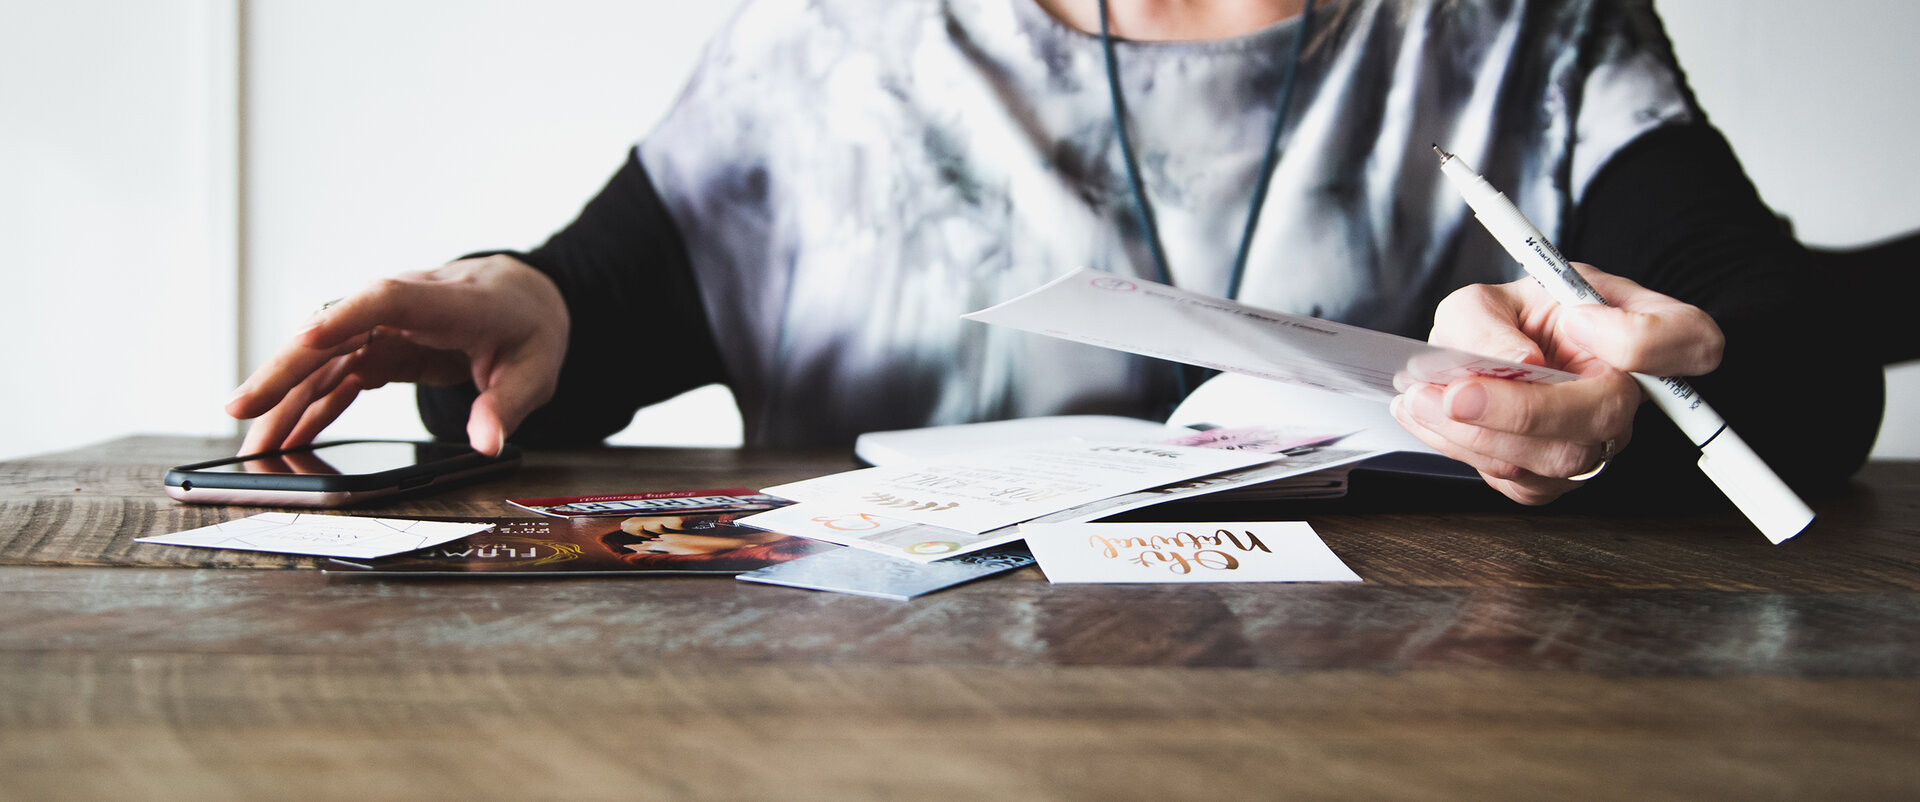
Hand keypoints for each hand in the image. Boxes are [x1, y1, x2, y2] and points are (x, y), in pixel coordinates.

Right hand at [224, 255, 568, 456]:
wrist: (526, 298)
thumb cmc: (530, 328)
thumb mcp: (537, 371)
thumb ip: (507, 406)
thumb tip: (486, 442)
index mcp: (452, 302)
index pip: (391, 299)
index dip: (346, 315)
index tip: (304, 338)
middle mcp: (407, 306)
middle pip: (337, 331)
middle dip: (286, 368)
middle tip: (241, 409)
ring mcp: (388, 325)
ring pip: (326, 357)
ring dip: (286, 397)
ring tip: (251, 442)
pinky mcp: (380, 345)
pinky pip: (338, 374)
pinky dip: (312, 405)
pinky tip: (286, 436)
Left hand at [1391, 263, 1722, 504]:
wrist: (1493, 356)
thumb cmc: (1515, 319)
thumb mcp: (1493, 295)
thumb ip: (1492, 319)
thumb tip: (1514, 365)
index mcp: (1646, 332)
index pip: (1690, 341)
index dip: (1638, 339)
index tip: (1575, 320)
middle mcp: (1632, 396)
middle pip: (1603, 418)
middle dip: (1518, 410)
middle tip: (1453, 393)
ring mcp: (1597, 443)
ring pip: (1553, 459)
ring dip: (1475, 434)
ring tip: (1421, 399)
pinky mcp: (1554, 478)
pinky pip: (1517, 480)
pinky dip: (1462, 449)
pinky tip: (1429, 418)